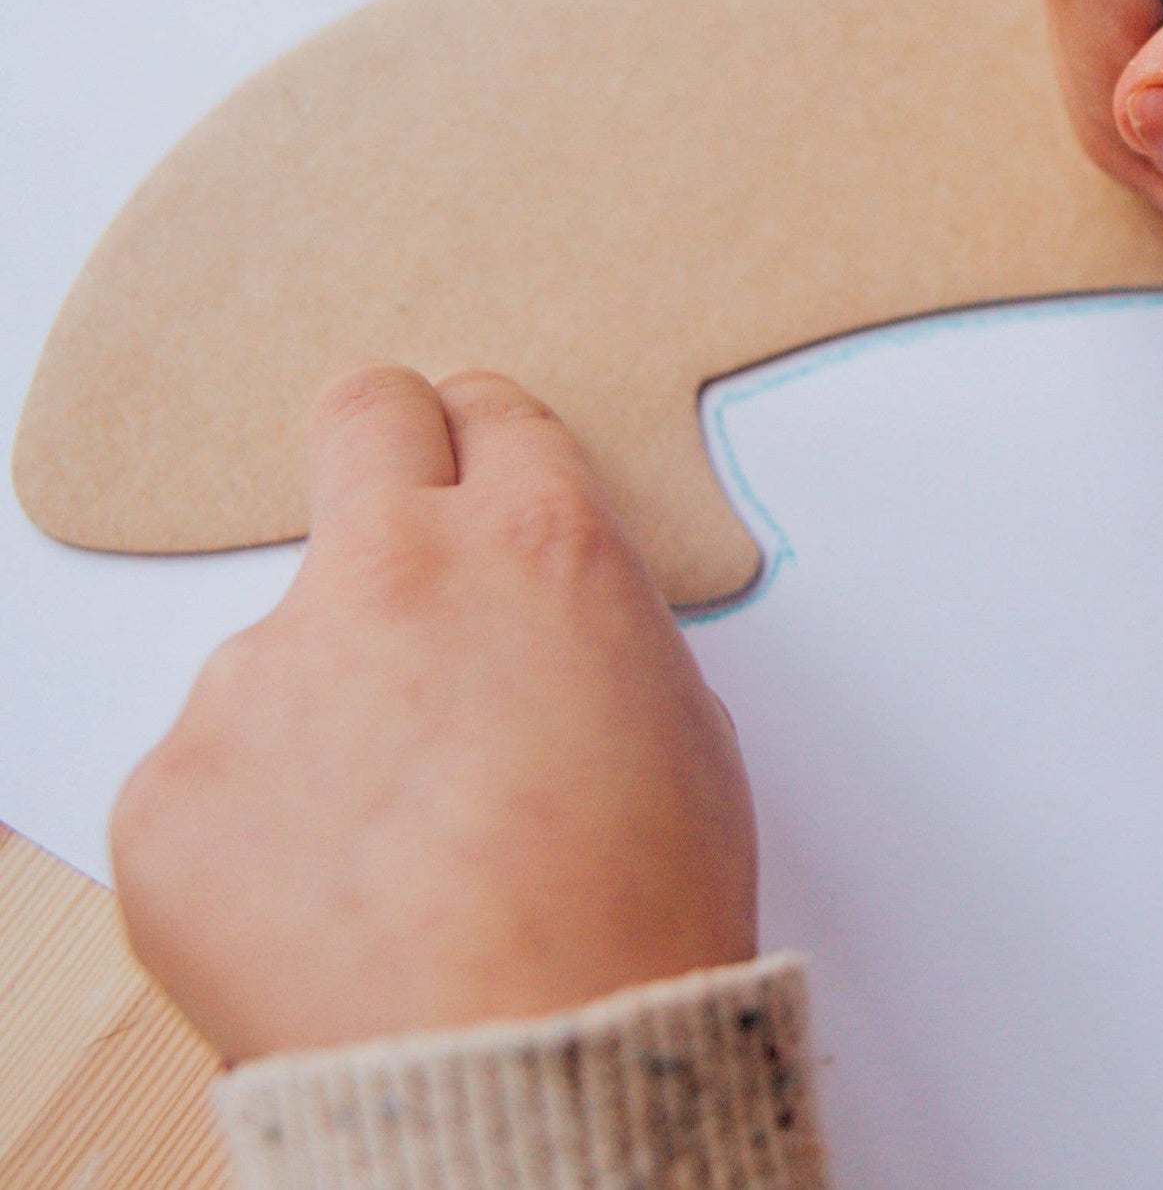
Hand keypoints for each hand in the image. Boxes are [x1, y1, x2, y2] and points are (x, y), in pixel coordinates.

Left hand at [111, 366, 756, 1062]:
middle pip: (361, 415)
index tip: (470, 478)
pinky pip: (210, 768)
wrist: (537, 1064)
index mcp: (536, 545)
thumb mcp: (678, 717)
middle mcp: (393, 571)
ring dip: (325, 706)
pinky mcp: (169, 784)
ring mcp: (263, 670)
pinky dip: (257, 820)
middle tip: (396, 543)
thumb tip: (525, 622)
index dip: (485, 446)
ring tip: (389, 841)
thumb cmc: (636, 910)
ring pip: (284, 640)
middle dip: (384, 449)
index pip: (485, 412)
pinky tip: (327, 898)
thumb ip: (583, 622)